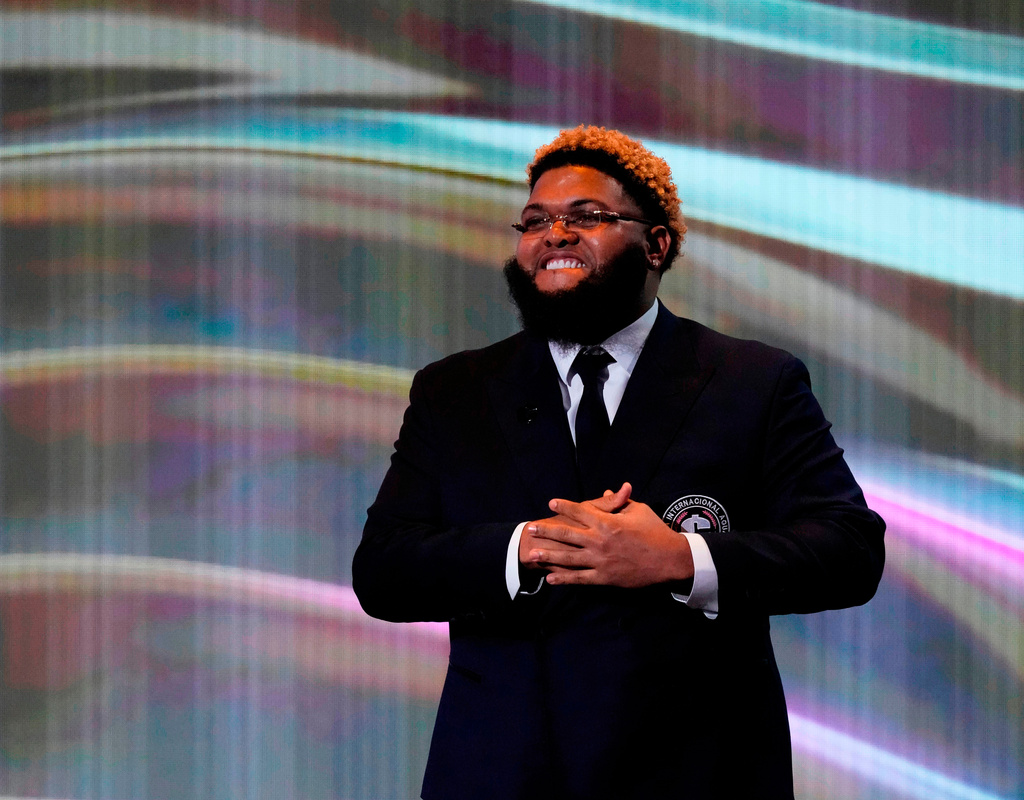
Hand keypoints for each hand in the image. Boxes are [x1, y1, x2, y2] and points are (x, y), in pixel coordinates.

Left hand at [525, 483, 693, 587]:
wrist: (669, 560)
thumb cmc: (655, 532)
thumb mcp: (639, 511)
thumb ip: (620, 503)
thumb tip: (608, 492)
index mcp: (607, 522)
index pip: (580, 511)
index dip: (564, 506)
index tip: (551, 503)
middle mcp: (599, 540)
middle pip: (567, 534)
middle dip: (547, 531)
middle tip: (530, 529)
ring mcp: (600, 560)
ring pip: (568, 557)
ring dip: (549, 555)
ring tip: (532, 553)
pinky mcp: (604, 577)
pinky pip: (580, 578)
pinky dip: (565, 579)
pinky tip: (551, 579)